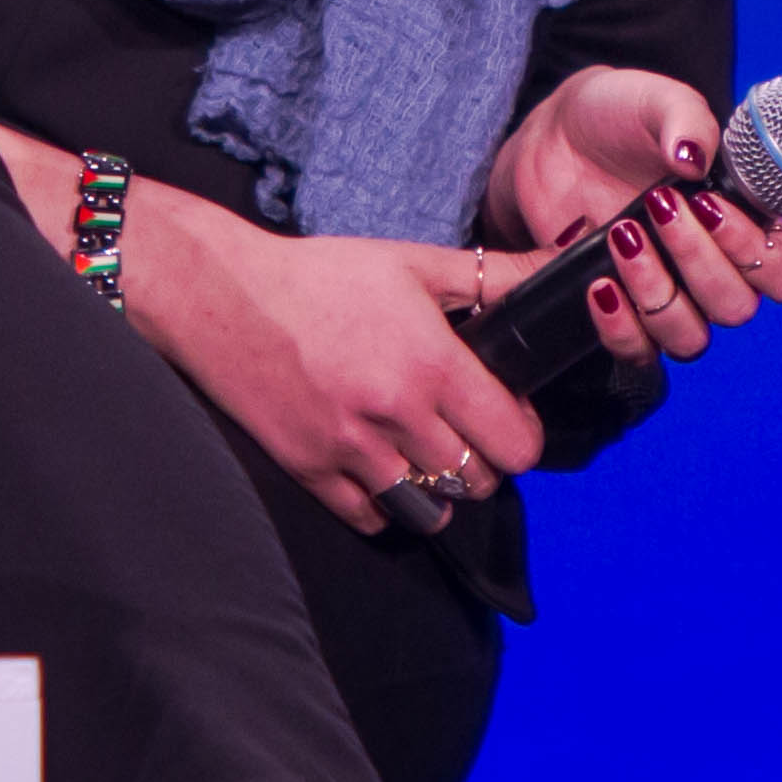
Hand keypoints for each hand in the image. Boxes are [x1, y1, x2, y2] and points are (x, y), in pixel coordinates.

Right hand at [127, 191, 547, 537]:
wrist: (220, 295)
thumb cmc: (320, 275)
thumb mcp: (413, 263)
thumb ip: (495, 274)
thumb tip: (561, 262)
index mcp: (431, 363)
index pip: (515, 441)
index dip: (522, 432)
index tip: (508, 415)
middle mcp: (396, 415)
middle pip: (479, 481)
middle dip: (484, 460)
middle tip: (465, 430)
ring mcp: (351, 450)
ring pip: (429, 509)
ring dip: (438, 489)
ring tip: (425, 454)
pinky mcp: (310, 471)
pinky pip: (371, 519)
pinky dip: (384, 504)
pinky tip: (380, 467)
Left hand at [480, 65, 781, 382]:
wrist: (554, 134)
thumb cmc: (621, 114)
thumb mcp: (656, 101)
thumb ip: (686, 120)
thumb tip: (693, 158)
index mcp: (746, 221)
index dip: (759, 252)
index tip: (712, 204)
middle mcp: (714, 267)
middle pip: (739, 306)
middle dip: (701, 259)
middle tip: (661, 203)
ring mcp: (669, 294)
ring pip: (692, 337)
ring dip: (659, 292)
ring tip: (622, 234)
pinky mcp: (623, 311)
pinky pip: (638, 353)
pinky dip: (621, 328)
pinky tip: (602, 285)